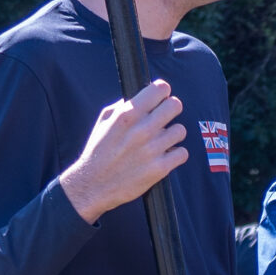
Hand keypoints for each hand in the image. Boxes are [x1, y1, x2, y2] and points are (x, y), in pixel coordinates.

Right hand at [60, 79, 186, 222]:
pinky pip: (182, 153)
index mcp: (127, 114)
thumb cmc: (97, 152)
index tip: (161, 98)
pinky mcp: (160, 168)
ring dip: (172, 134)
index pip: (159, 89)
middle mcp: (142, 129)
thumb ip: (123, 106)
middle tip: (164, 118)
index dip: (162, 92)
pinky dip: (176, 154)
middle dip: (171, 109)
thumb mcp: (104, 122)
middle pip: (175, 105)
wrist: (93, 185)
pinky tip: (164, 156)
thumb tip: (142, 98)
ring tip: (161, 141)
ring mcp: (153, 149)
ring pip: (180, 130)